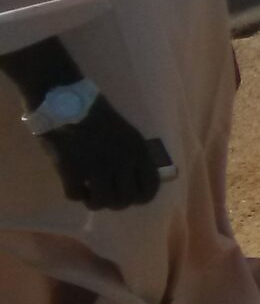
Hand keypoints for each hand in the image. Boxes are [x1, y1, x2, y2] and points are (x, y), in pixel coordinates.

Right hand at [39, 94, 161, 211]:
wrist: (66, 101)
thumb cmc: (97, 116)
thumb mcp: (126, 135)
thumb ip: (133, 157)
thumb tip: (134, 182)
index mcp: (138, 151)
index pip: (150, 187)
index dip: (141, 197)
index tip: (131, 196)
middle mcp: (121, 161)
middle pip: (126, 200)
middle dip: (116, 202)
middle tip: (106, 194)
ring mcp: (96, 167)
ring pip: (102, 202)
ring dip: (95, 201)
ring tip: (90, 193)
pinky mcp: (71, 169)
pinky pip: (75, 195)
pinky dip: (75, 193)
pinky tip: (74, 184)